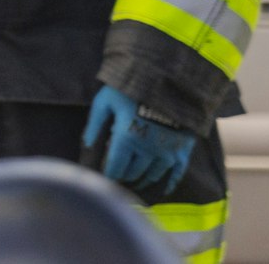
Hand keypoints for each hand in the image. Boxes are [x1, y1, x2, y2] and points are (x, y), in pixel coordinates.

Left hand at [83, 84, 197, 195]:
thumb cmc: (130, 87)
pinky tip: (162, 190)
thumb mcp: (105, 101)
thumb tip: (86, 146)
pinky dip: (168, 184)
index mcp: (126, 138)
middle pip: (133, 173)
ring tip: (133, 181)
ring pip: (152, 175)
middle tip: (117, 178)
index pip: (115, 167)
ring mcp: (166, 152)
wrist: (168, 78)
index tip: (104, 177)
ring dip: (141, 180)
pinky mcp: (182, 150)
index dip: (108, 175)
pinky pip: (176, 174)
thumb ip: (94, 124)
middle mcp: (147, 150)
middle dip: (123, 177)